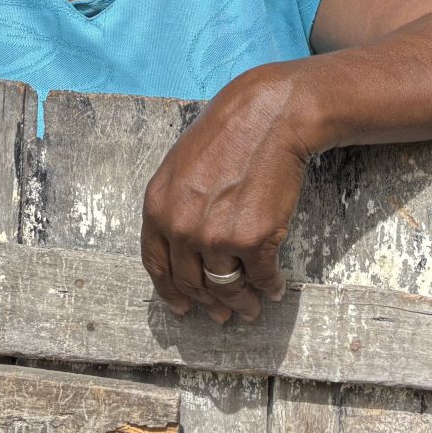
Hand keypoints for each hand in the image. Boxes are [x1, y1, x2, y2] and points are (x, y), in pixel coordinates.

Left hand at [140, 63, 310, 324]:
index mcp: (157, 208)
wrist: (268, 118)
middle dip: (209, 303)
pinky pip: (261, 277)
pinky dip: (270, 287)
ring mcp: (218, 237)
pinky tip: (275, 287)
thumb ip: (175, 208)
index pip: (157, 265)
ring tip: (250, 308)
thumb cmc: (226, 136)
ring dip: (240, 304)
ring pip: (226, 288)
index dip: (170, 292)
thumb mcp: (180, 167)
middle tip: (223, 314)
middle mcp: (182, 228)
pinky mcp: (255, 240)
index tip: (183, 307)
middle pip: (192, 283)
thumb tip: (185, 251)